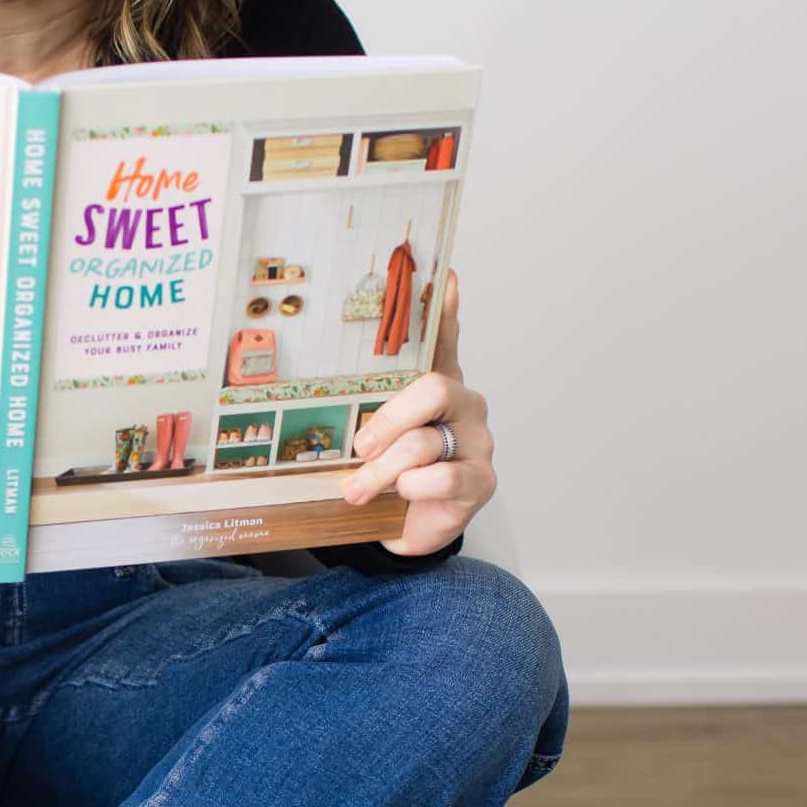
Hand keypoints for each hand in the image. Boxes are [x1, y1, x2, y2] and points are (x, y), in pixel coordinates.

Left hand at [341, 271, 495, 556]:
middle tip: (359, 447)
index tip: (441, 276)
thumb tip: (326, 390)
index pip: (442, 340)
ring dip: (383, 470)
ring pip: (424, 442)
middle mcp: (462, 404)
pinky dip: (413, 489)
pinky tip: (403, 495)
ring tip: (358, 488)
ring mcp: (476, 440)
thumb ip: (360, 410)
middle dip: (387, 419)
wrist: (407, 529)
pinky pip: (444, 477)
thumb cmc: (389, 474)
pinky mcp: (481, 479)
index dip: (443, 310)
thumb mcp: (371, 439)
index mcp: (435, 385)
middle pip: (431, 388)